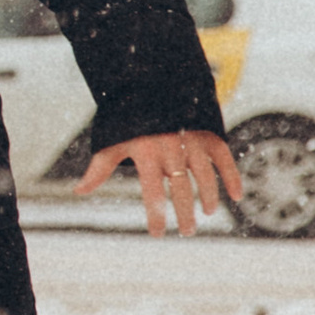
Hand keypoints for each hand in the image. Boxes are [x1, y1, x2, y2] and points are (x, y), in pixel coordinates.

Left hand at [76, 128, 238, 235]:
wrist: (149, 80)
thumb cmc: (126, 116)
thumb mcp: (111, 140)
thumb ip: (99, 168)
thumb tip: (79, 191)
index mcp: (144, 152)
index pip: (151, 192)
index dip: (156, 215)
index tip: (158, 235)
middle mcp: (169, 147)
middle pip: (181, 189)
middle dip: (185, 214)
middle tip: (188, 232)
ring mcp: (191, 139)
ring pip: (205, 175)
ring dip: (208, 197)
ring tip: (207, 213)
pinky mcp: (207, 132)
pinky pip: (223, 158)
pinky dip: (232, 177)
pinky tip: (236, 196)